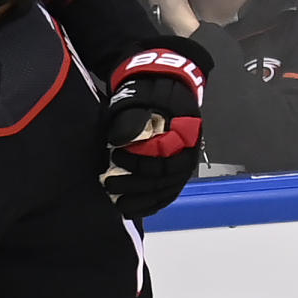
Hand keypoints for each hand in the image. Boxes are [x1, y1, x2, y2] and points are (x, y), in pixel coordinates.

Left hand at [101, 38, 211, 217]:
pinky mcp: (177, 172)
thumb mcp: (137, 97)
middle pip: (164, 176)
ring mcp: (184, 162)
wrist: (163, 87)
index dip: (137, 159)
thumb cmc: (147, 93)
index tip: (115, 155)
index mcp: (181, 129)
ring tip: (119, 204)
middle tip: (109, 184)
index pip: (161, 153)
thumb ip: (130, 118)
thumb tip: (120, 139)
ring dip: (142, 200)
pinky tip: (135, 210)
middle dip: (134, 184)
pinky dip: (152, 204)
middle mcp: (187, 149)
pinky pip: (168, 194)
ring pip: (167, 189)